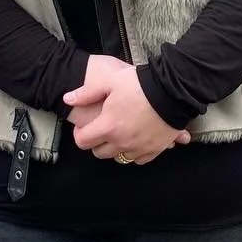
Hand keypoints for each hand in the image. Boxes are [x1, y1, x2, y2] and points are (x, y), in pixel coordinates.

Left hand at [63, 56, 190, 165]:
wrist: (173, 91)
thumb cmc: (140, 84)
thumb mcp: (109, 81)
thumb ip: (86, 92)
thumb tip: (67, 99)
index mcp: (108, 126)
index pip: (83, 142)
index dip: (80, 134)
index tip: (83, 128)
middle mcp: (122, 142)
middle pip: (100, 153)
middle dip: (97, 142)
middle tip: (101, 129)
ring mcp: (139, 148)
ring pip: (119, 158)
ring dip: (116, 149)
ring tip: (119, 134)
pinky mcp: (155, 149)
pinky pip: (139, 159)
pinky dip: (135, 153)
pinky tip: (136, 140)